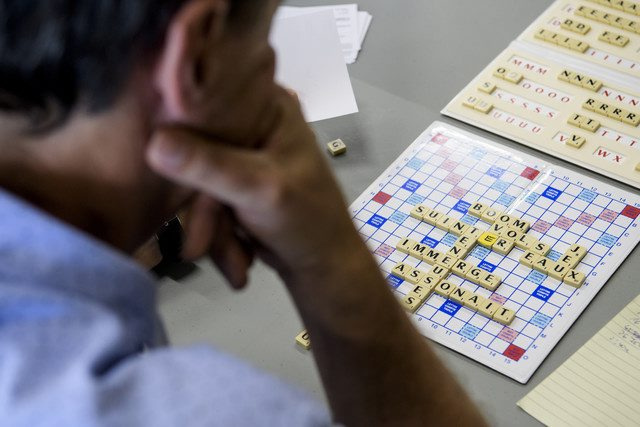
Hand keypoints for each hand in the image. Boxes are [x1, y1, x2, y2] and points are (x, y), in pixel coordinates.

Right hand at [146, 88, 358, 285]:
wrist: (322, 263)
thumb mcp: (260, 189)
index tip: (156, 152)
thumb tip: (153, 142)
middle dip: (200, 202)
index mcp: (269, 105)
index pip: (210, 95)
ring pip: (195, 176)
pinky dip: (212, 227)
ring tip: (224, 255)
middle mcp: (252, 120)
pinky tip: (234, 252)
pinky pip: (202, 195)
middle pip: (196, 143)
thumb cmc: (308, 220)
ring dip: (206, 222)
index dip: (180, 122)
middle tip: (200, 242)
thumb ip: (210, 166)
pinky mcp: (231, 179)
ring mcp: (240, 151)